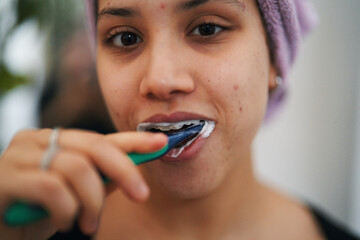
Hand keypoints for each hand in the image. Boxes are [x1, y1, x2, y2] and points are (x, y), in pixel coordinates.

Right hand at [0, 129, 166, 238]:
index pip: (102, 137)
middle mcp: (37, 140)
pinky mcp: (5, 177)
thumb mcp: (74, 196)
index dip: (134, 140)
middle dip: (125, 170)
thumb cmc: (36, 213)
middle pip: (94, 146)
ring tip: (89, 223)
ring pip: (77, 167)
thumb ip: (98, 179)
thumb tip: (129, 170)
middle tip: (141, 195)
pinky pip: (53, 188)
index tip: (162, 143)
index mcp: (56, 141)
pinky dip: (67, 209)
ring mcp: (19, 155)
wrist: (0, 230)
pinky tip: (64, 221)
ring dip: (92, 201)